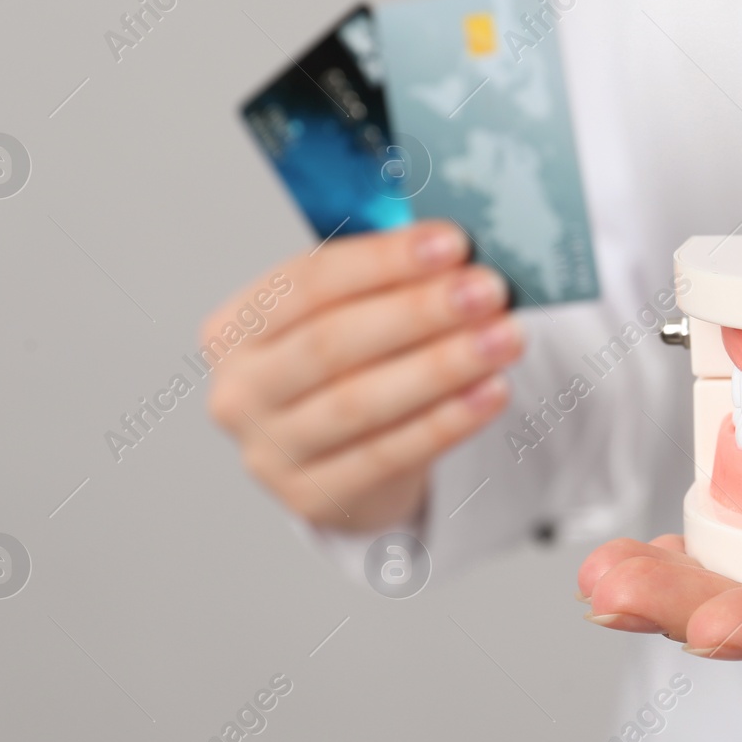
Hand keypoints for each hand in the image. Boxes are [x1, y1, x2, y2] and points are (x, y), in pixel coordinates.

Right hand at [204, 221, 523, 530]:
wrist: (335, 465)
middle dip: (418, 312)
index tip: (452, 243)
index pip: (307, 283)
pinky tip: (492, 391)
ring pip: (360, 402)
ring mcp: (270, 451)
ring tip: (504, 337)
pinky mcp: (313, 497)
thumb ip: (384, 285)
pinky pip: (389, 454)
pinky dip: (446, 421)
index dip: (383, 262)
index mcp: (236, 328)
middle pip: (332, 343)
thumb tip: (459, 256)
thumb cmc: (347, 370)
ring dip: (441, 366)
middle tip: (487, 290)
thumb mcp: (344, 319)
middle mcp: (241, 390)